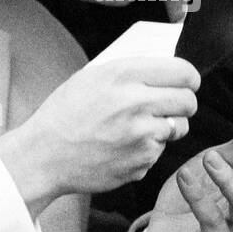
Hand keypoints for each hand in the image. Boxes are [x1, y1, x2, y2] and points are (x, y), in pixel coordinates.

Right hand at [0, 56, 199, 213]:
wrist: (43, 157)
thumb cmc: (64, 114)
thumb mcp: (91, 77)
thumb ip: (129, 71)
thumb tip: (163, 69)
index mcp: (124, 76)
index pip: (183, 71)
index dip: (189, 78)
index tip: (187, 82)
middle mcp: (137, 104)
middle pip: (188, 101)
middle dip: (184, 103)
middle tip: (172, 106)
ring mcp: (142, 137)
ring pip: (179, 128)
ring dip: (166, 128)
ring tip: (139, 128)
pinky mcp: (142, 162)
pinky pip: (159, 152)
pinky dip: (147, 150)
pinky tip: (122, 147)